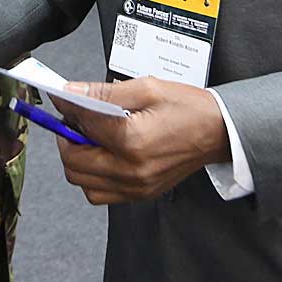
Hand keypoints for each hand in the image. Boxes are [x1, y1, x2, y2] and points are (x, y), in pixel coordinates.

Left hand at [51, 77, 230, 204]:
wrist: (220, 131)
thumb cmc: (189, 108)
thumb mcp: (147, 88)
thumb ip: (104, 92)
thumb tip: (71, 93)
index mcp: (132, 141)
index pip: (81, 126)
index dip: (67, 107)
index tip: (61, 96)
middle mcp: (132, 170)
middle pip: (73, 162)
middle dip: (65, 137)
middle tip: (73, 118)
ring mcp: (136, 187)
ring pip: (82, 183)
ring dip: (76, 159)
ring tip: (87, 137)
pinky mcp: (141, 193)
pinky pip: (100, 193)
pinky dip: (91, 176)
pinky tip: (101, 154)